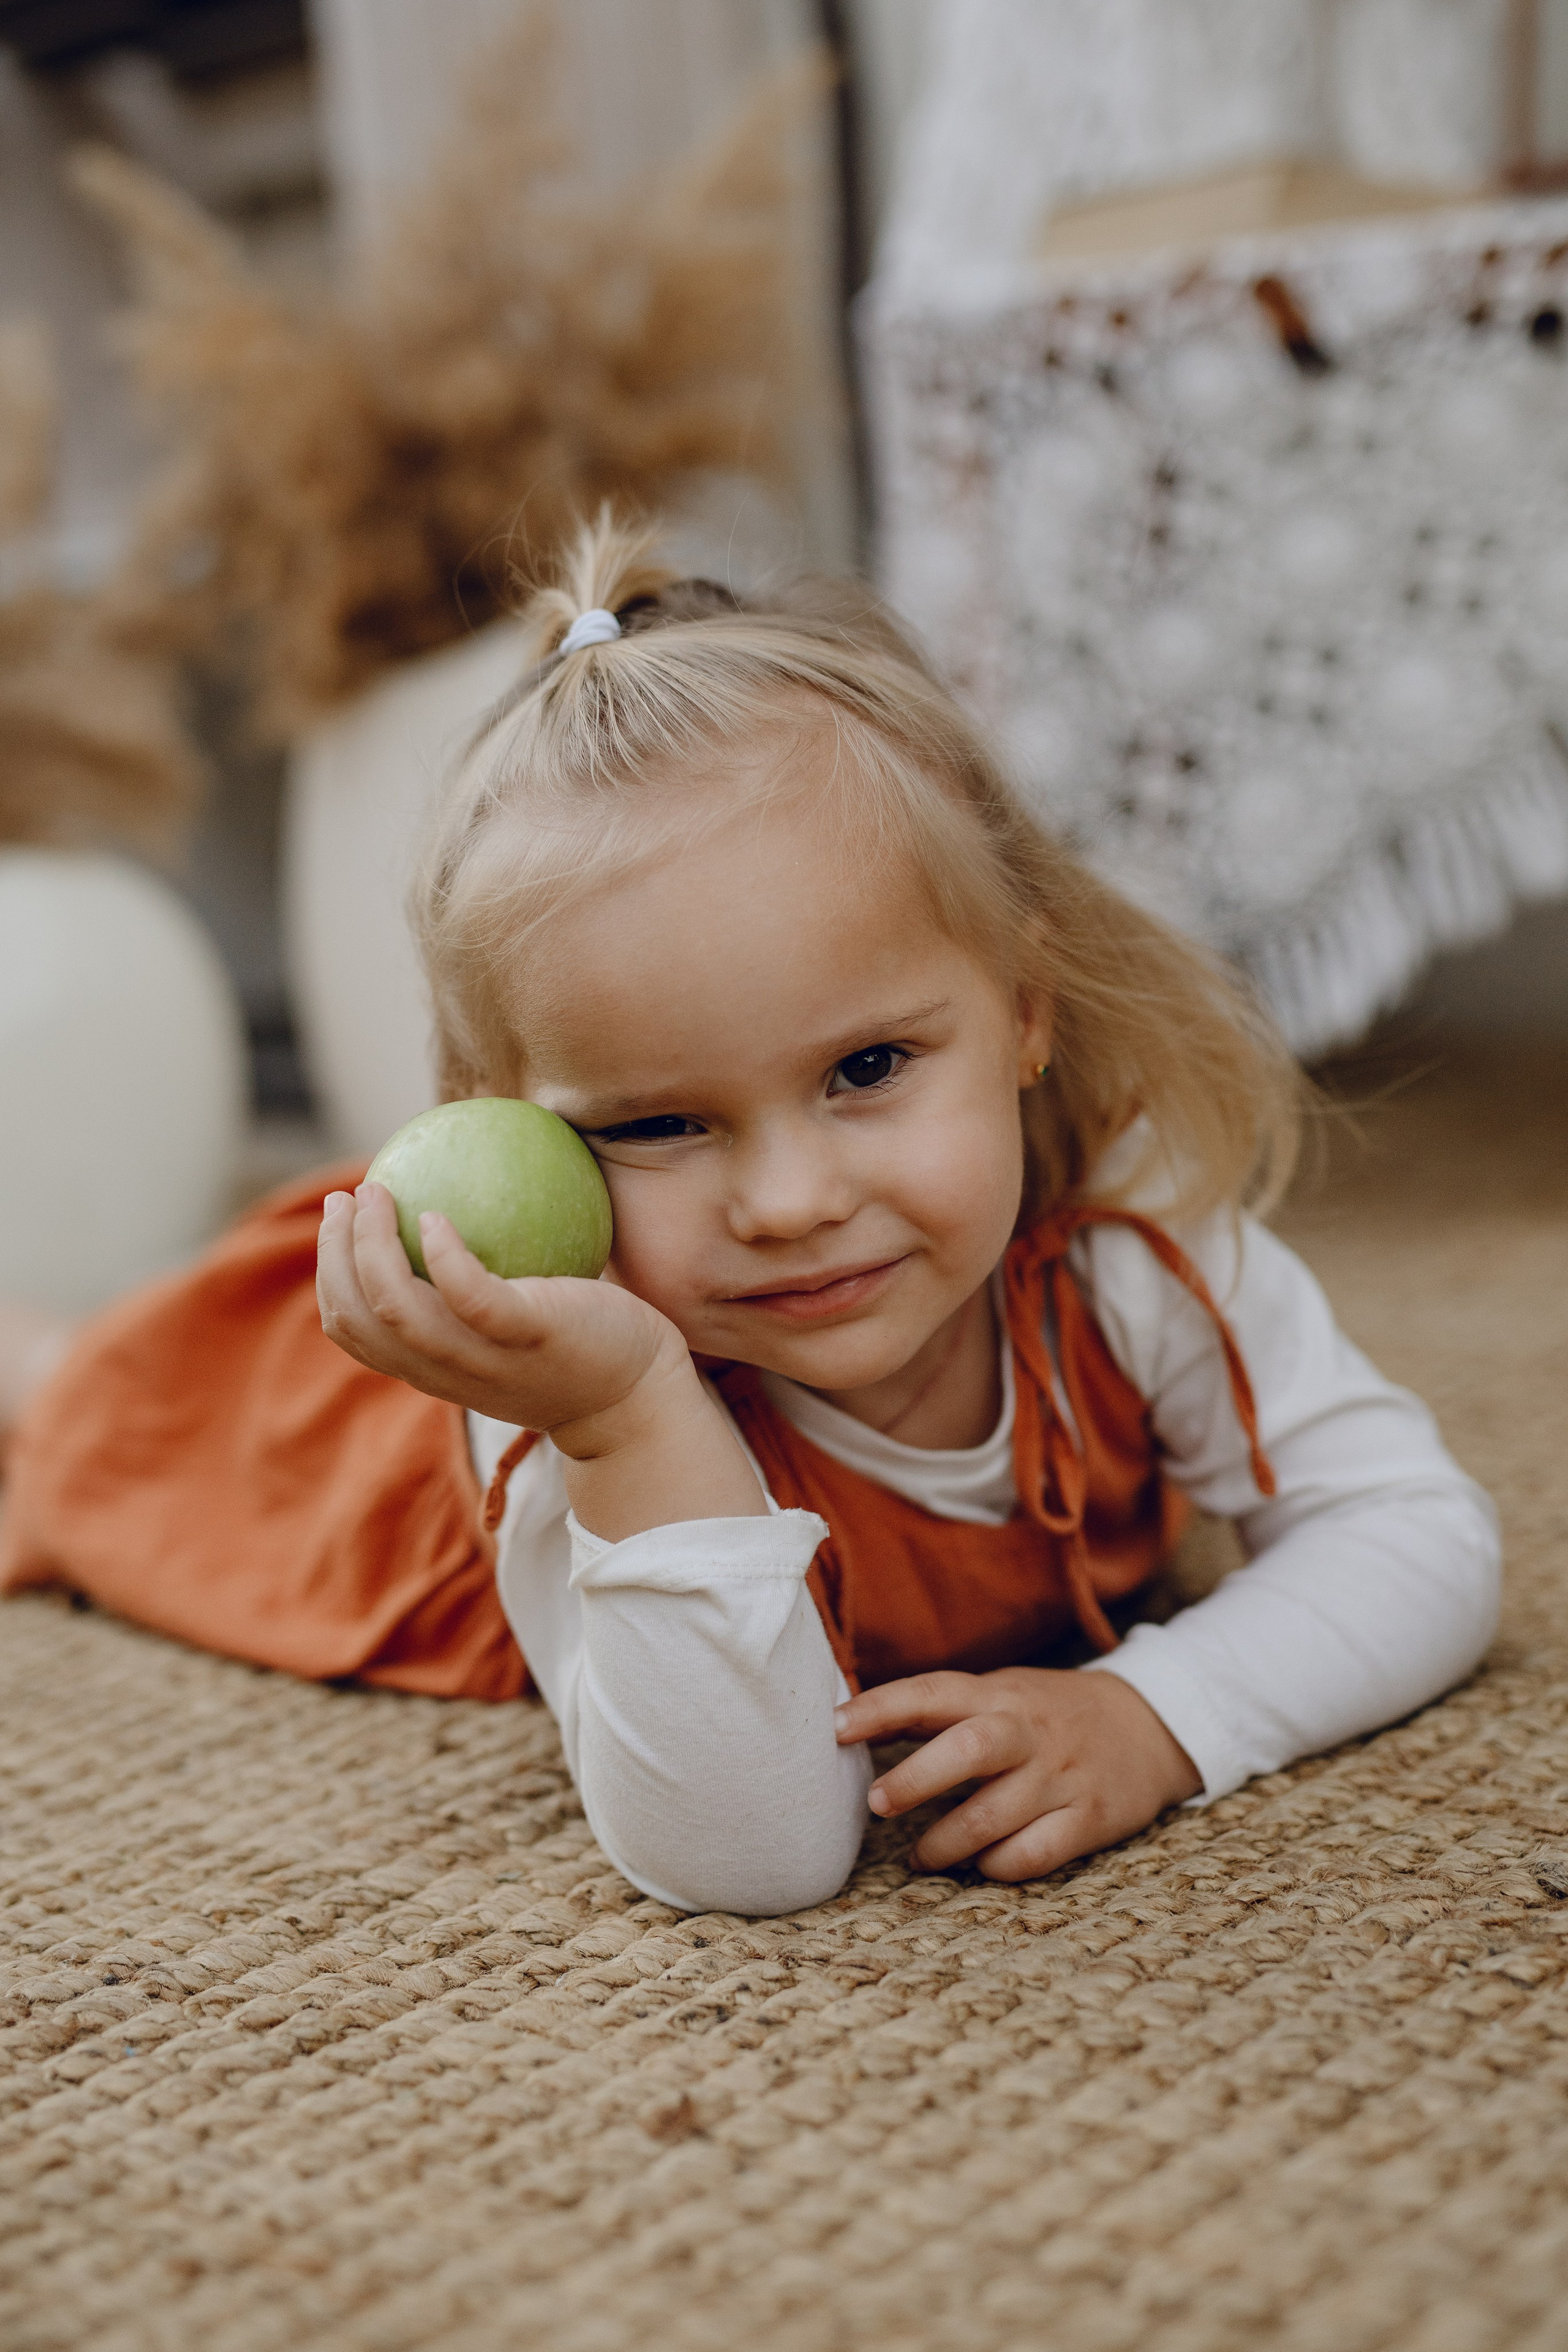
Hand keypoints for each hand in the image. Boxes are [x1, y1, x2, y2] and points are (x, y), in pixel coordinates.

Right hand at [317, 1183, 765, 1536]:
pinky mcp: (531, 1337)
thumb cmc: (578, 1347)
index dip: (329, 1276)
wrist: (639, 1396)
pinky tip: (436, 1218)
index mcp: (432, 1366)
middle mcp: (447, 1369)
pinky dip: (444, 1258)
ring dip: (370, 1247)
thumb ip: (478, 1288)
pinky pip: (471, 1298)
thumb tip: (455, 1205)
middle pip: (358, 1320)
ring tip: (376, 1192)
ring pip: (398, 1310)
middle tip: (344, 1197)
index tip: (338, 1219)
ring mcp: (485, 1358)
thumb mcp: (511, 1326)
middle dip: (333, 1256)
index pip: (353, 1332)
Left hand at [834, 1666, 1200, 1880]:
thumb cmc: (1048, 1713)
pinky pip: (1034, 1854)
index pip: (934, 1692)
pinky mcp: (1090, 1819)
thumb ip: (934, 1708)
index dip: (881, 1706)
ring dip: (945, 1844)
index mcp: (999, 1696)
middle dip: (916, 1779)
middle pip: (968, 1749)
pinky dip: (997, 1867)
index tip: (835, 1727)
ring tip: (918, 1858)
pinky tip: (980, 1867)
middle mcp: (1029, 1733)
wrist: (1149, 1725)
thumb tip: (850, 1722)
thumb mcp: (998, 1693)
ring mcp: (1061, 1778)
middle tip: (877, 1805)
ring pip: (994, 1816)